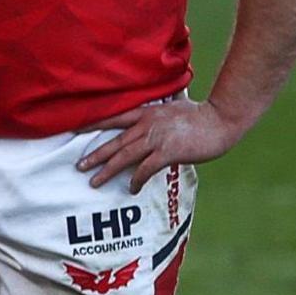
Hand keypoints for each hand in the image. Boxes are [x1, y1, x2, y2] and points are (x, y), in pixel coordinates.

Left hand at [77, 96, 246, 191]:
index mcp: (146, 112)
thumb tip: (156, 107)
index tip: (74, 130)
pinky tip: (131, 189)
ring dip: (107, 170)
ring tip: (94, 182)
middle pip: (114, 141)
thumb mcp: (174, 105)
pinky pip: (145, 169)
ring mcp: (156, 138)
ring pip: (124, 156)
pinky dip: (136, 180)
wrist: (221, 120)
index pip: (113, 117)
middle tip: (78, 166)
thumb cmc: (200, 114)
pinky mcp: (168, 152)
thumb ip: (159, 108)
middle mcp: (146, 124)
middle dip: (95, 155)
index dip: (93, 124)